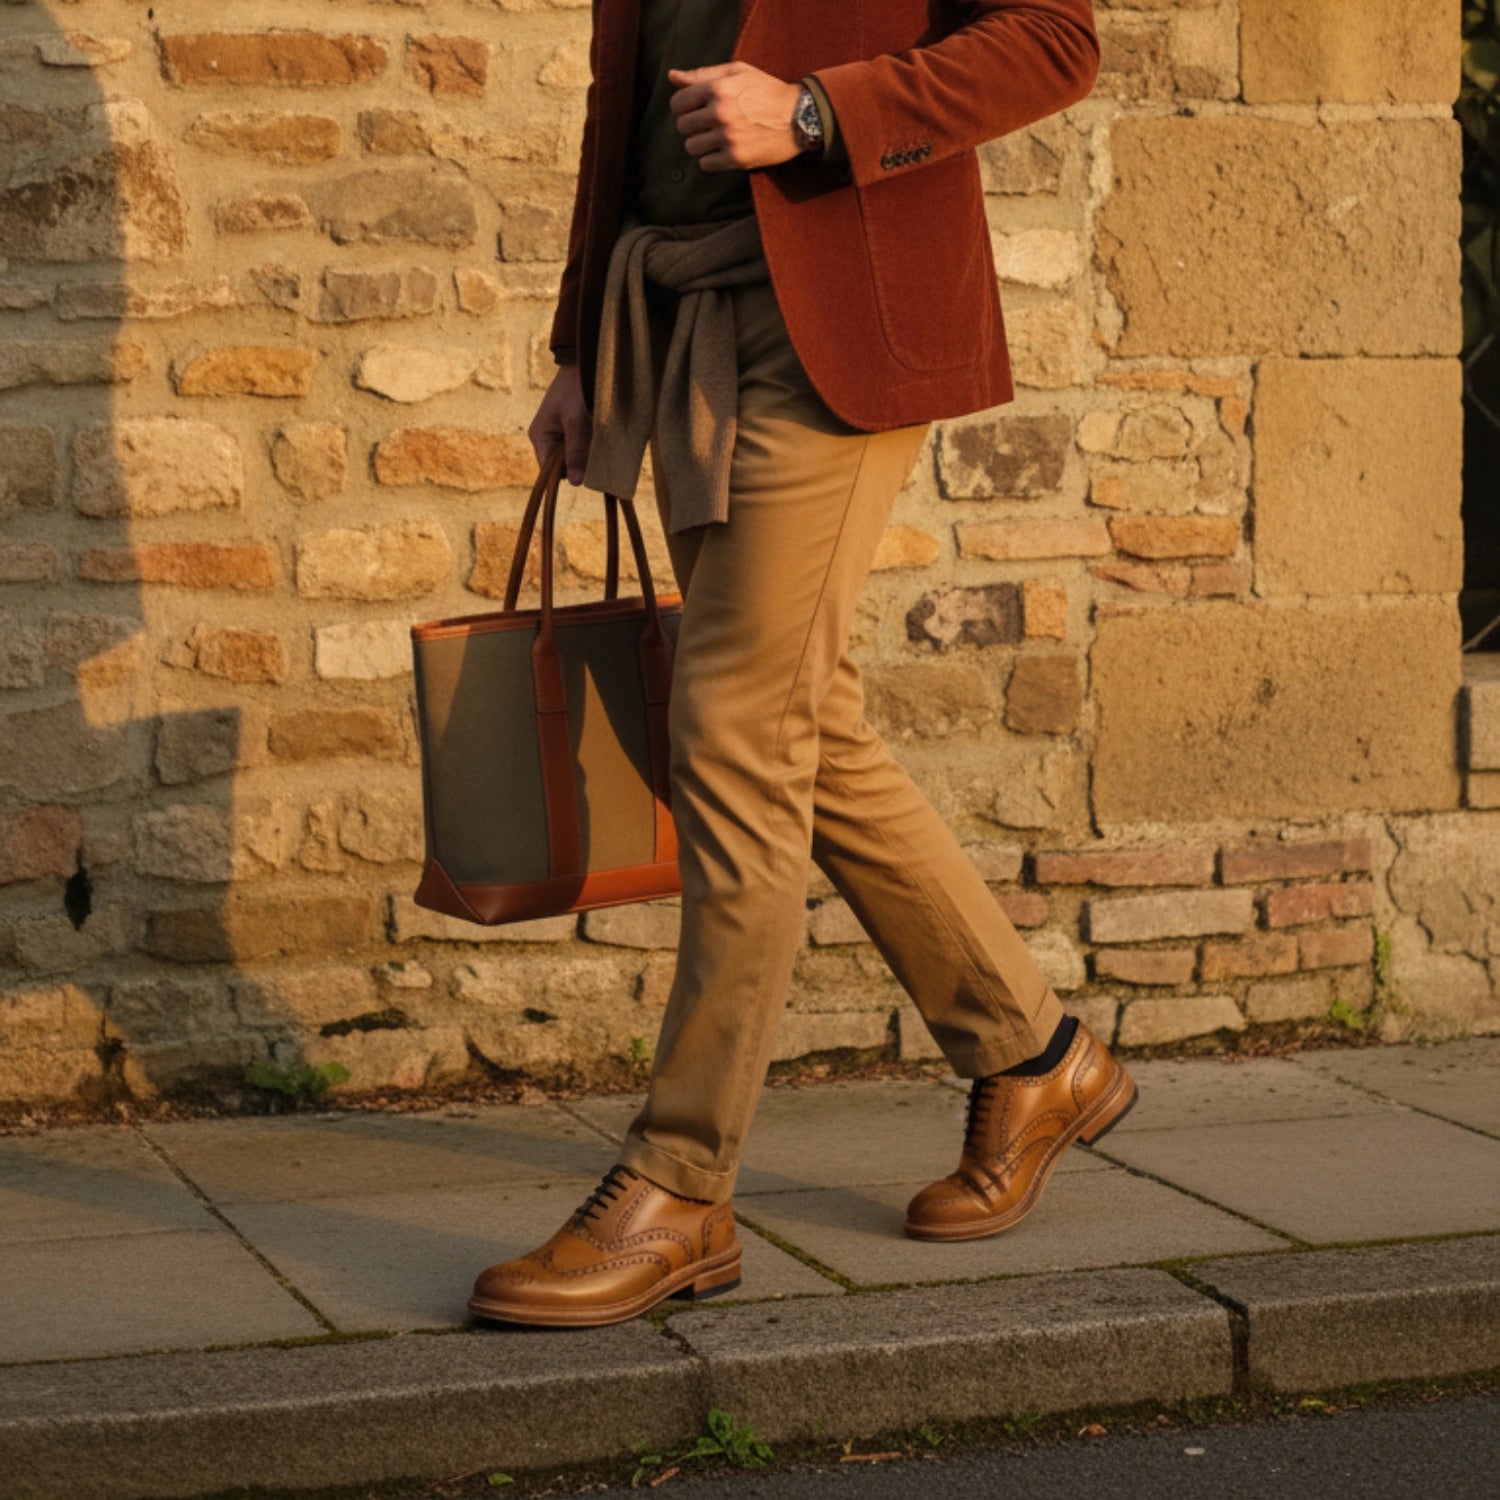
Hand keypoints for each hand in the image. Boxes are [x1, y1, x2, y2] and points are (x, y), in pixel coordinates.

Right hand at [529, 363, 591, 486]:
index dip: (566, 473)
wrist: (584, 362)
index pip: (549, 471)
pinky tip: (599, 437)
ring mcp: (560, 435)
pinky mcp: (573, 430)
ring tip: (598, 441)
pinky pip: (581, 448)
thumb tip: (575, 482)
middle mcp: (546, 439)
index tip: (585, 471)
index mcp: (540, 437)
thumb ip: (575, 451)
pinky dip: (591, 446)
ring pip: (574, 458)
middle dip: (579, 463)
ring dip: (587, 454)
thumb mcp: (576, 421)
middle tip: (595, 452)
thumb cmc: (575, 389)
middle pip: (562, 466)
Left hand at [667, 62, 802, 171]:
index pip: (678, 103)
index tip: (695, 109)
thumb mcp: (738, 73)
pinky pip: (705, 164)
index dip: (683, 107)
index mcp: (718, 89)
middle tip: (708, 124)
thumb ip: (703, 75)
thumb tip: (672, 77)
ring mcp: (728, 138)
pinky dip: (711, 159)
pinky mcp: (737, 159)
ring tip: (716, 138)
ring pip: (692, 147)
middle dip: (692, 125)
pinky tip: (723, 151)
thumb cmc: (767, 90)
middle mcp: (720, 113)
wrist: (799, 117)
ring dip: (700, 144)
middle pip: (683, 126)